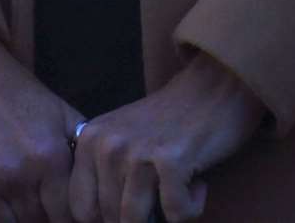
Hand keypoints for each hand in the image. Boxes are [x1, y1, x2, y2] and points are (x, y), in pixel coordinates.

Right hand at [0, 26, 82, 222]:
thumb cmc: (14, 92)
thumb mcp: (58, 111)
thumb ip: (83, 149)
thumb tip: (104, 182)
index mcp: (50, 157)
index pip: (68, 214)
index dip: (68, 217)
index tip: (62, 211)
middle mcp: (17, 173)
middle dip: (40, 217)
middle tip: (37, 203)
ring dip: (11, 221)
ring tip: (14, 200)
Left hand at [68, 53, 264, 222]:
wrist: (214, 86)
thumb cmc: (170, 121)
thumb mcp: (122, 139)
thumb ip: (103, 174)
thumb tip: (100, 222)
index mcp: (90, 140)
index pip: (81, 209)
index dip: (108, 219)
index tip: (138, 204)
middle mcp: (108, 145)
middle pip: (110, 219)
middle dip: (141, 218)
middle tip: (163, 192)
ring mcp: (138, 152)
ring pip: (135, 221)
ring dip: (165, 216)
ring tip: (179, 188)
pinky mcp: (171, 161)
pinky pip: (176, 214)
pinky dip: (191, 209)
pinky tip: (198, 184)